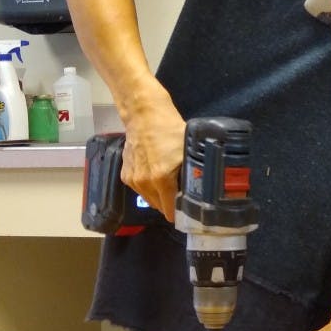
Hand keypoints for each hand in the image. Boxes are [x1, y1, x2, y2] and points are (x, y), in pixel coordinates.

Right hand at [121, 104, 185, 221]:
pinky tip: (157, 176)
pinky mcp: (125, 174)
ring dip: (160, 196)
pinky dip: (149, 187)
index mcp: (161, 179)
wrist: (144, 115)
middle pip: (160, 207)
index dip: (181, 214)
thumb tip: (205, 188)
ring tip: (171, 185)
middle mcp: (144, 183)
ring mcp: (132, 180)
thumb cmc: (170, 130)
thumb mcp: (188, 151)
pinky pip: (140, 189)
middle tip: (184, 196)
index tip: (190, 213)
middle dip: (171, 204)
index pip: (170, 211)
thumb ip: (194, 172)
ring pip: (149, 199)